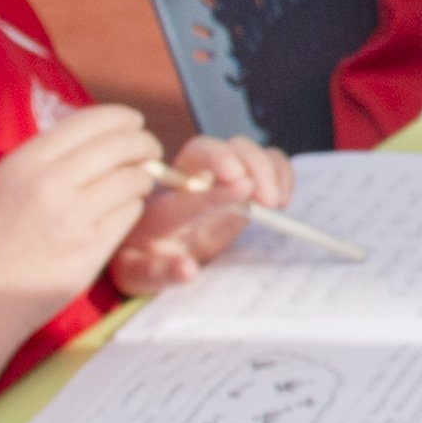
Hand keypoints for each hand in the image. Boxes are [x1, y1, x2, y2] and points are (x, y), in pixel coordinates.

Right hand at [0, 102, 164, 327]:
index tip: (135, 123)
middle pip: (122, 146)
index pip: (92, 121)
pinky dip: (132, 208)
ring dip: (143, 178)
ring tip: (137, 182)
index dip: (123, 118)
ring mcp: (73, 218)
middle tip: (151, 150)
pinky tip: (122, 211)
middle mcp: (50, 183)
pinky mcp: (90, 250)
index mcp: (25, 161)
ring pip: (133, 180)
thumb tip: (101, 132)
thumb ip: (48, 155)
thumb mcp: (6, 182)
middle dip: (145, 144)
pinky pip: (130, 215)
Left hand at [112, 135, 292, 293]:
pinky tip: (282, 196)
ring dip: (266, 168)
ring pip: (240, 149)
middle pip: (213, 148)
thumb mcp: (139, 274)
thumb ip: (159, 272)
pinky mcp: (240, 181)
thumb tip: (187, 269)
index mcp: (160, 205)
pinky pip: (263, 160)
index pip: (188, 188)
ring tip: (276, 202)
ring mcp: (215, 178)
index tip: (243, 190)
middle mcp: (186, 181)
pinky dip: (279, 170)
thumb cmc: (141, 259)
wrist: (147, 247)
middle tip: (267, 199)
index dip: (217, 190)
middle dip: (245, 164)